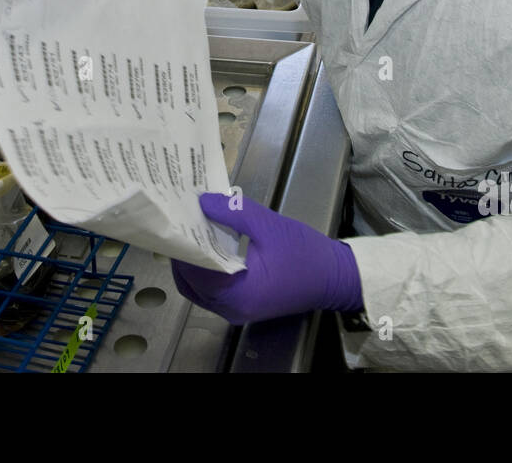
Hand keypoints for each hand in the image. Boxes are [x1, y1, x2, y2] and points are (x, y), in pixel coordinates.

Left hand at [171, 192, 362, 324]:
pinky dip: (207, 272)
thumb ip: (234, 212)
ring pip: (199, 289)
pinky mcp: (243, 306)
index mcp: (238, 293)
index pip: (194, 271)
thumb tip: (203, 202)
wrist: (335, 277)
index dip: (182, 246)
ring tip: (192, 231)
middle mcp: (232, 308)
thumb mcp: (269, 225)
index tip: (176, 219)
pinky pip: (213, 291)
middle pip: (191, 283)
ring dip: (193, 263)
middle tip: (180, 223)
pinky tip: (209, 246)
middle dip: (184, 254)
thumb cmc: (305, 253)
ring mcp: (237, 311)